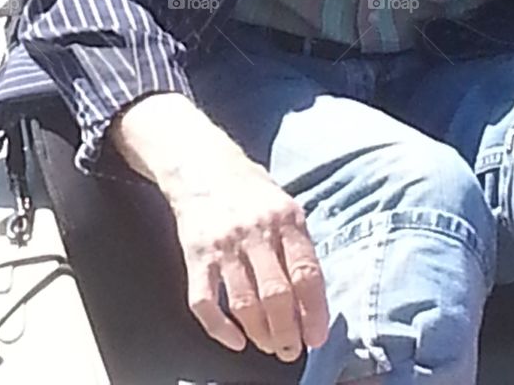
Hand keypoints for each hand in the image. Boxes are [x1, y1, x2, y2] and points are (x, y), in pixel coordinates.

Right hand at [169, 156, 329, 362]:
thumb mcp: (285, 204)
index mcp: (286, 218)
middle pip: (277, 295)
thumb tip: (313, 298)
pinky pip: (205, 301)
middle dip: (288, 332)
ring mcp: (224, 244)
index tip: (317, 337)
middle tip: (292, 350)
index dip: (315, 312)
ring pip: (244, 303)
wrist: (203, 165)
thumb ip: (298, 244)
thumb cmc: (251, 189)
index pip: (306, 273)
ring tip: (269, 346)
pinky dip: (220, 328)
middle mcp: (257, 231)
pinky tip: (235, 340)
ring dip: (260, 334)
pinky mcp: (196, 254)